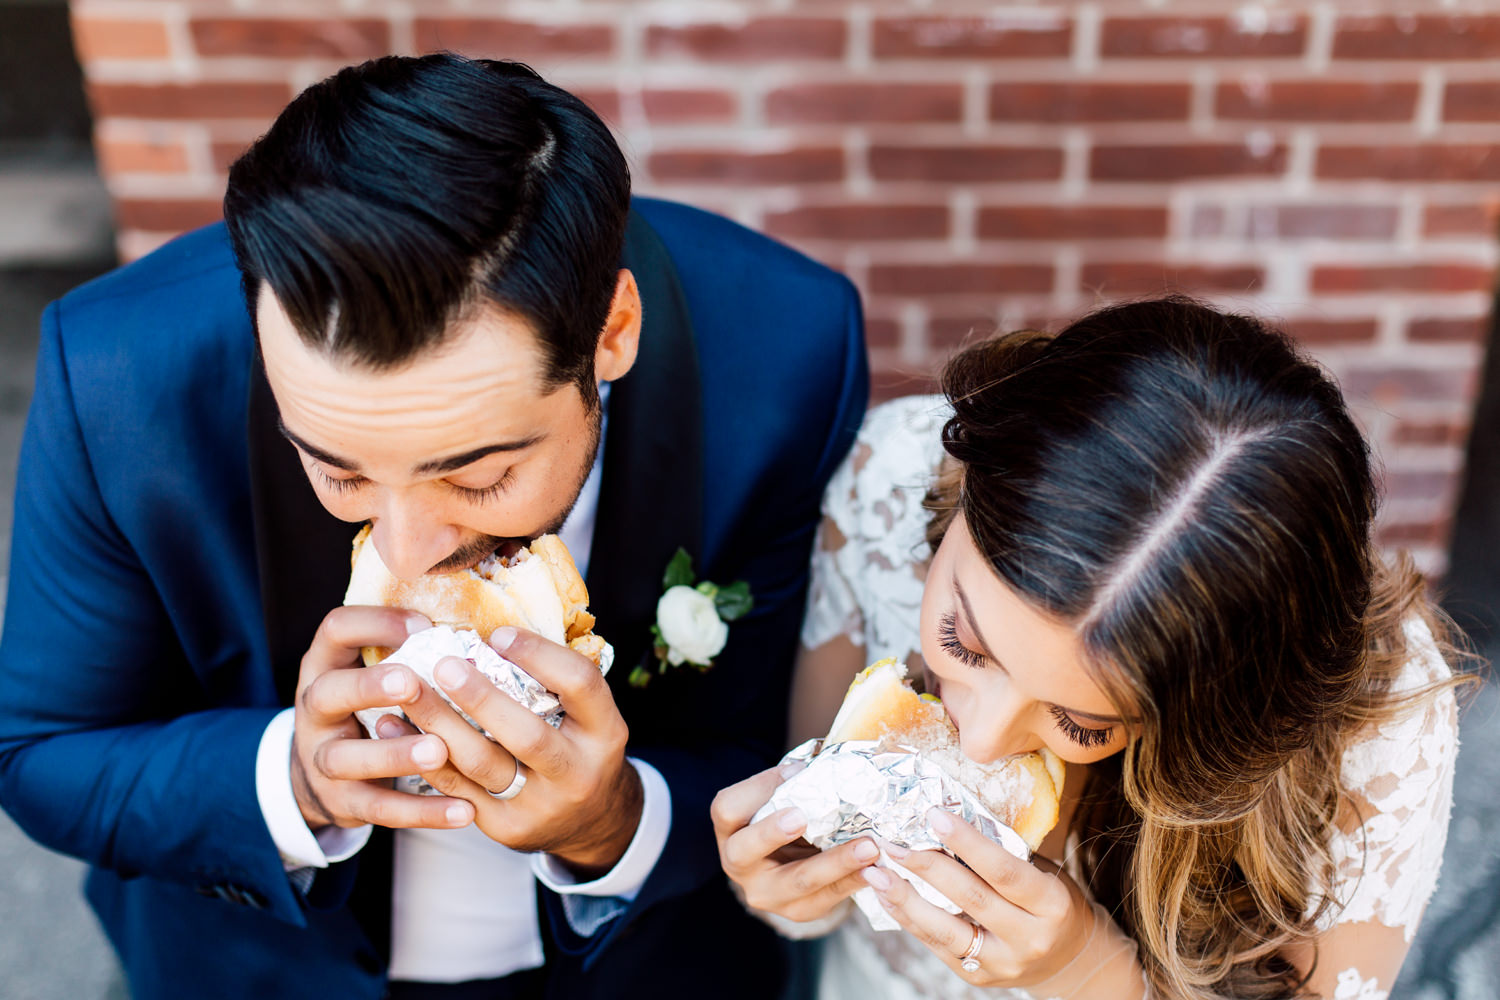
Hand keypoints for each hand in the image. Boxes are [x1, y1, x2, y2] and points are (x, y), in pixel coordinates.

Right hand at [291, 606, 474, 831]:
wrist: (321, 775)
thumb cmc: (367, 706)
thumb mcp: (372, 672)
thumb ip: (409, 652)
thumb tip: (475, 631)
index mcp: (327, 665)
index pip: (336, 629)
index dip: (376, 624)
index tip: (422, 626)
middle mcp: (316, 709)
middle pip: (329, 693)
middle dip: (369, 687)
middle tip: (411, 683)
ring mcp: (324, 758)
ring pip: (349, 757)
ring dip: (395, 754)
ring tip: (439, 751)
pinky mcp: (343, 801)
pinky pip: (381, 808)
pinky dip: (423, 812)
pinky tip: (463, 811)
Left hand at [388, 626, 640, 876]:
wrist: (591, 822)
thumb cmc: (578, 747)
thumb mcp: (587, 716)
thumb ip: (551, 682)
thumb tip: (487, 636)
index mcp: (605, 732)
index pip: (580, 685)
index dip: (540, 655)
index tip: (497, 634)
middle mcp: (578, 772)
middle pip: (527, 735)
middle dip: (480, 697)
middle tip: (442, 663)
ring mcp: (541, 806)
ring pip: (483, 764)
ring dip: (439, 724)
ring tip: (406, 691)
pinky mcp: (506, 828)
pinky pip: (457, 790)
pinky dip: (422, 755)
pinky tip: (394, 726)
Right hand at [711, 762, 878, 922]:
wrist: (789, 866)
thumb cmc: (784, 819)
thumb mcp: (780, 802)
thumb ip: (793, 786)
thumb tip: (823, 769)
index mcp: (730, 830)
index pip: (727, 809)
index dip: (757, 789)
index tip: (793, 773)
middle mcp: (738, 864)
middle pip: (746, 850)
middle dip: (772, 833)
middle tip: (800, 817)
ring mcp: (765, 893)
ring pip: (799, 880)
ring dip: (837, 862)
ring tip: (868, 846)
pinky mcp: (798, 910)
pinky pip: (828, 897)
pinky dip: (855, 880)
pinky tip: (876, 868)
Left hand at [862, 808, 1095, 989]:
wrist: (1070, 960)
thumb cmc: (1052, 904)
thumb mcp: (1044, 875)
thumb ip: (1004, 854)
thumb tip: (949, 819)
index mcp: (1052, 904)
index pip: (1004, 870)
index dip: (967, 843)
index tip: (934, 815)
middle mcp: (1029, 938)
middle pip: (971, 898)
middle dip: (927, 866)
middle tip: (893, 841)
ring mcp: (1003, 963)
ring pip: (947, 930)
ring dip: (905, 898)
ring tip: (876, 872)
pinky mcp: (980, 978)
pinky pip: (938, 947)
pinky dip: (909, 920)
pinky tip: (887, 898)